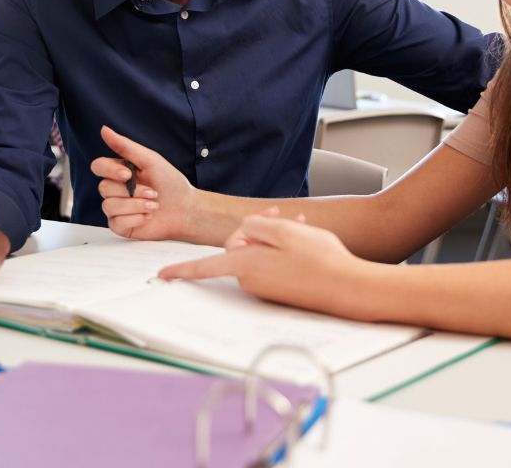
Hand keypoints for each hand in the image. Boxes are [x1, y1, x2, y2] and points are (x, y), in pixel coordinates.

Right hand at [91, 126, 193, 241]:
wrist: (186, 209)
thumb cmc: (170, 183)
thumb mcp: (150, 160)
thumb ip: (125, 146)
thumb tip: (104, 130)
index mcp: (120, 172)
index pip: (98, 167)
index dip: (109, 171)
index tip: (128, 174)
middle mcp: (116, 189)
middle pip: (104, 188)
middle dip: (132, 192)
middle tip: (153, 192)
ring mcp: (117, 208)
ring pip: (109, 206)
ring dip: (136, 205)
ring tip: (153, 205)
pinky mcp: (120, 225)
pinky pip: (116, 222)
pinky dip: (135, 218)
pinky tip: (148, 216)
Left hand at [158, 209, 369, 318]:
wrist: (349, 288)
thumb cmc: (319, 260)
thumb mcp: (283, 231)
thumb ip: (255, 227)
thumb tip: (244, 234)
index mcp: (246, 265)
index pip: (204, 266)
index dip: (181, 269)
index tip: (161, 276)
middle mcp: (252, 281)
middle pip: (241, 248)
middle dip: (259, 230)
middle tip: (283, 217)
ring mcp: (267, 289)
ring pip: (260, 254)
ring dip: (276, 239)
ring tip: (302, 228)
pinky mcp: (281, 292)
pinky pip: (273, 266)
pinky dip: (285, 252)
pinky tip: (305, 242)